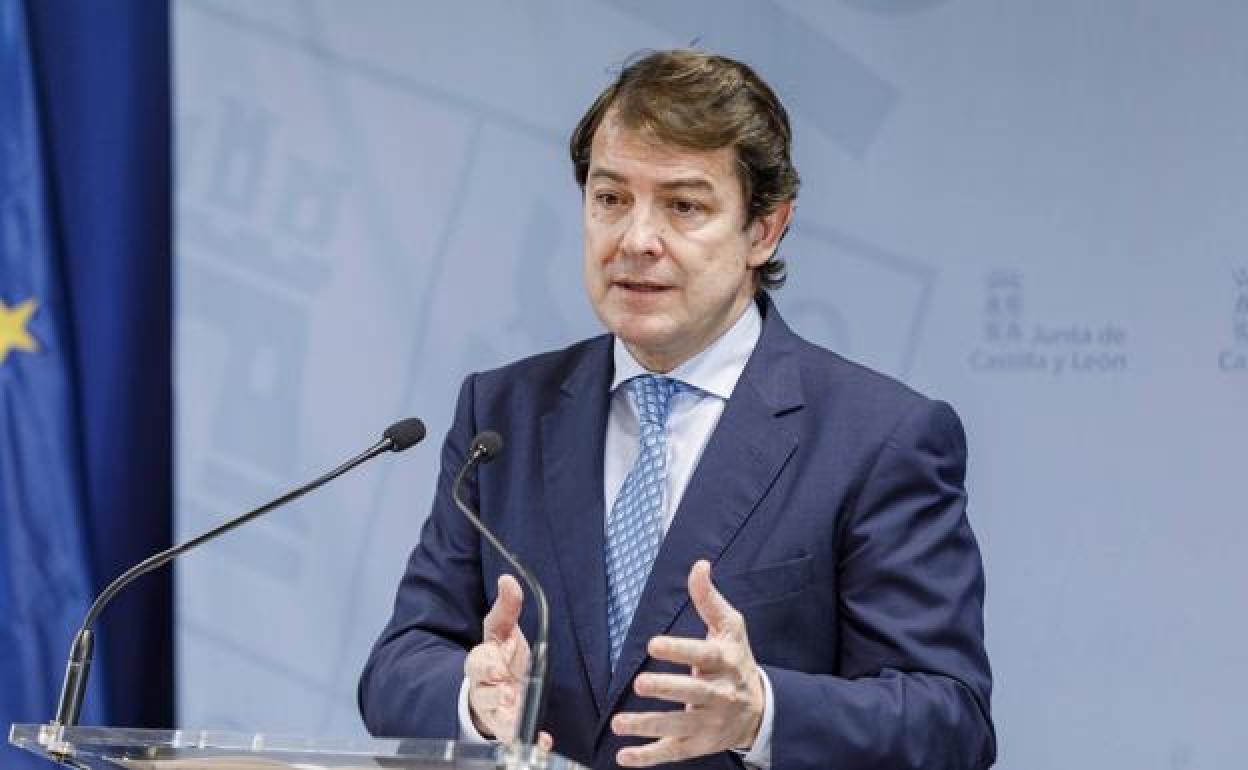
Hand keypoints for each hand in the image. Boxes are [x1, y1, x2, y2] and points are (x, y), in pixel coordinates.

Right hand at [464, 575, 552, 749]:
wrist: (498, 688)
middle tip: (508, 693)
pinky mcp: (505, 727)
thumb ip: (507, 607)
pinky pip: (512, 736)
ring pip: (495, 716)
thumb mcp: (504, 632)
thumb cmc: (501, 657)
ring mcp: (494, 709)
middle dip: (494, 692)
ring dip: (507, 719)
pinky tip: (544, 741)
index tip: (498, 665)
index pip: (478, 660)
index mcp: (482, 660)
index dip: (487, 663)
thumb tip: (508, 579)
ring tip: (519, 722)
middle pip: (482, 690)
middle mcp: (484, 687)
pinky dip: (529, 739)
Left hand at [611, 560, 764, 766]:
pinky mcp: (698, 745)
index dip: (680, 650)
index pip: (704, 655)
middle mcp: (719, 694)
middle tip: (641, 683)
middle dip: (667, 690)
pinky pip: (672, 752)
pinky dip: (648, 757)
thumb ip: (709, 599)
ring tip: (619, 723)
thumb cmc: (736, 661)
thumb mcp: (729, 628)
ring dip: (648, 726)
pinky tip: (625, 756)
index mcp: (726, 662)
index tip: (654, 643)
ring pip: (679, 727)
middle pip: (693, 693)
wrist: (761, 710)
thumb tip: (699, 565)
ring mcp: (708, 723)